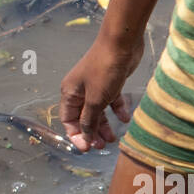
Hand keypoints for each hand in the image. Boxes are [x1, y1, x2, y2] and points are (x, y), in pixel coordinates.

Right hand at [59, 37, 142, 151]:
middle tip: (102, 146)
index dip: (76, 135)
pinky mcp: (111, 82)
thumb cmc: (105, 70)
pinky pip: (111, 100)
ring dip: (104, 125)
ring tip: (113, 139)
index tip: (87, 149)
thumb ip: (89, 120)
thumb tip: (84, 138)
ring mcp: (95, 86)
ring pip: (98, 110)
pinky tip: (125, 119)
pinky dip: (117, 110)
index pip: (68, 119)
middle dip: (92, 132)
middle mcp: (80, 90)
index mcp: (70, 92)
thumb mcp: (96, 99)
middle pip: (83, 117)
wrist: (121, 44)